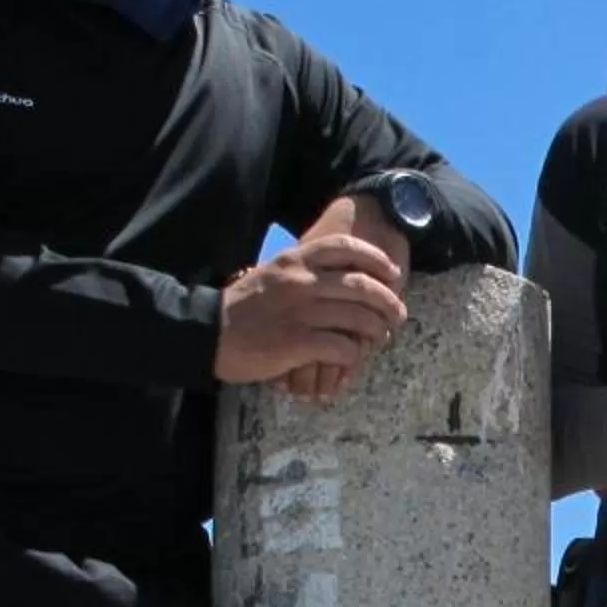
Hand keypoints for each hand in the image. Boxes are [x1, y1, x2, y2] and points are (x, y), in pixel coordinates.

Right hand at [214, 195, 409, 389]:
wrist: (209, 333)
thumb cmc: (243, 307)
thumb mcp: (272, 273)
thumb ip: (303, 269)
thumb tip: (339, 272)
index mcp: (296, 260)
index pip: (346, 247)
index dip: (376, 259)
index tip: (391, 273)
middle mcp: (302, 281)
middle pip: (363, 285)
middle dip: (388, 301)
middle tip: (397, 314)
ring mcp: (301, 312)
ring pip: (359, 318)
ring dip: (377, 330)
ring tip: (380, 338)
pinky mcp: (298, 343)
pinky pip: (342, 347)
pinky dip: (354, 355)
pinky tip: (352, 358)